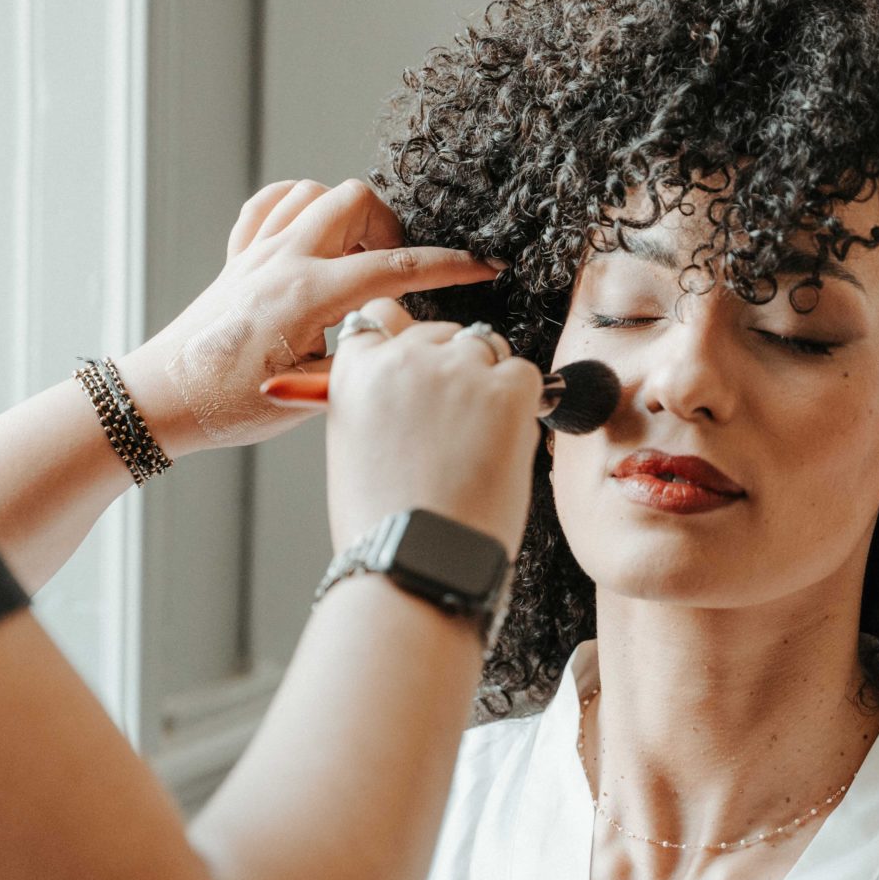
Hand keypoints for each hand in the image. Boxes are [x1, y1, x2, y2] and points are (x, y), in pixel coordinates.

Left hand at [118, 179, 496, 456]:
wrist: (163, 399)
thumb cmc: (230, 405)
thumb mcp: (310, 392)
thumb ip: (360, 357)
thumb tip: (399, 339)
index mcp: (310, 294)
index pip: (396, 266)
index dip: (450, 266)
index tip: (484, 266)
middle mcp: (285, 260)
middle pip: (356, 200)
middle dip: (390, 226)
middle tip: (394, 269)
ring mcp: (258, 253)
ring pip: (315, 193)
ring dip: (346, 215)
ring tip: (355, 258)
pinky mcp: (237, 258)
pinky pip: (270, 205)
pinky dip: (297, 208)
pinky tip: (310, 238)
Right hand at [320, 300, 544, 556]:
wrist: (416, 563)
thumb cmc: (383, 523)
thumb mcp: (353, 445)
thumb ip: (375, 398)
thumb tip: (408, 380)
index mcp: (355, 369)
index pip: (381, 316)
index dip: (407, 343)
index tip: (420, 373)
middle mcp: (402, 356)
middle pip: (442, 330)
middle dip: (454, 367)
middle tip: (456, 427)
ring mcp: (455, 369)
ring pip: (487, 347)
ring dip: (490, 383)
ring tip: (478, 443)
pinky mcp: (505, 390)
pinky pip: (526, 375)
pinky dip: (525, 405)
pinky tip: (502, 445)